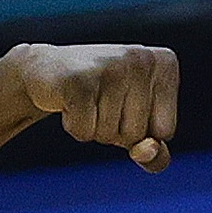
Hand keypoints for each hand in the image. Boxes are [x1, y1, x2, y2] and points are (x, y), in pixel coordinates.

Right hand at [10, 43, 178, 172]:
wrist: (46, 69)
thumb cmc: (100, 99)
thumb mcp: (136, 126)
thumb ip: (155, 154)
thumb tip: (146, 151)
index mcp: (165, 64)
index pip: (165, 132)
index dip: (139, 131)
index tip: (123, 102)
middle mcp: (143, 58)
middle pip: (137, 135)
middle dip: (115, 130)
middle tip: (99, 99)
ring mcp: (112, 66)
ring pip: (110, 135)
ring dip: (93, 128)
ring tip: (85, 99)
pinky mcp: (80, 79)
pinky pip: (85, 132)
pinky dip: (74, 127)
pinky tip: (69, 101)